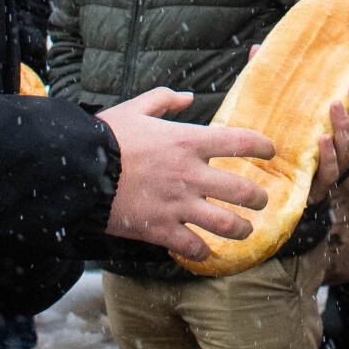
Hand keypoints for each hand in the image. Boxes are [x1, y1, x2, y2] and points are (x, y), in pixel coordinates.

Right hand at [99, 88, 275, 261]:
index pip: (241, 142)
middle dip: (259, 198)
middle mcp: (189, 174)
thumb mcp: (136, 108)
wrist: (77, 168)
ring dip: (241, 229)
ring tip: (244, 229)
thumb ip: (165, 100)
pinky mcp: (160, 228)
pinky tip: (204, 250)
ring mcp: (177, 204)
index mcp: (187, 141)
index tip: (270, 152)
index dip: (263, 147)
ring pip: (226, 224)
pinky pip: (193, 247)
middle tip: (261, 200)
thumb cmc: (107, 136)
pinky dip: (203, 251)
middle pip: (243, 191)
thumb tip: (188, 97)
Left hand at [311, 77, 348, 203]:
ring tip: (335, 105)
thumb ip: (328, 108)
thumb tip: (328, 75)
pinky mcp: (321, 184)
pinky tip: (323, 139)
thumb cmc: (303, 150)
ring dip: (344, 126)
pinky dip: (328, 154)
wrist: (287, 189)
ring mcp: (338, 170)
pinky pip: (329, 170)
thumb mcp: (315, 125)